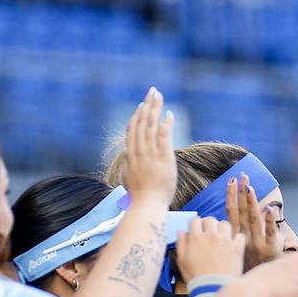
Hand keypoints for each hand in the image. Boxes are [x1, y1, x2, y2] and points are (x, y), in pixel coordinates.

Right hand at [119, 88, 177, 204]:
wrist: (146, 205)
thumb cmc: (139, 197)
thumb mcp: (129, 178)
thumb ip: (129, 167)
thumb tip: (127, 163)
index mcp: (130, 155)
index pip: (132, 130)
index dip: (137, 116)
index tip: (141, 106)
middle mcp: (139, 150)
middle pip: (142, 122)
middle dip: (147, 105)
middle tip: (152, 91)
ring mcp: (150, 153)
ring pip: (151, 125)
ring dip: (156, 108)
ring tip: (159, 96)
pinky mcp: (162, 157)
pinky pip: (164, 136)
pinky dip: (166, 124)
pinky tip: (169, 114)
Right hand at [175, 217, 244, 283]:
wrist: (213, 290)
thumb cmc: (196, 278)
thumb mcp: (181, 261)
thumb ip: (181, 243)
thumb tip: (181, 231)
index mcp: (196, 238)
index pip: (195, 219)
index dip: (195, 224)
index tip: (196, 230)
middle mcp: (211, 236)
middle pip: (210, 219)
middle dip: (208, 224)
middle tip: (209, 233)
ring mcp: (225, 241)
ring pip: (225, 224)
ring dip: (222, 229)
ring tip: (221, 238)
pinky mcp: (237, 249)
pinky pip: (240, 236)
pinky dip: (237, 239)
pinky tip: (233, 245)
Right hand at [227, 175, 282, 267]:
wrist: (256, 291)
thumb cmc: (246, 271)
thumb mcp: (238, 253)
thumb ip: (240, 236)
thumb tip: (241, 222)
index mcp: (235, 237)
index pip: (231, 212)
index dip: (231, 196)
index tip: (230, 180)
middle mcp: (244, 239)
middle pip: (241, 212)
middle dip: (240, 193)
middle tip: (240, 175)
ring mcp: (257, 244)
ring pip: (253, 219)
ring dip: (251, 202)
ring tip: (249, 186)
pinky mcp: (270, 250)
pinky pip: (269, 234)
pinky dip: (269, 222)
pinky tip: (269, 209)